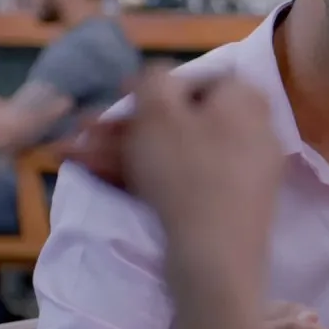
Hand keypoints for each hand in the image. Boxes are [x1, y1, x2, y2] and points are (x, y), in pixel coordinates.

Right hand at [64, 62, 284, 233]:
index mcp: (246, 98)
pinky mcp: (230, 205)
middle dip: (126, 126)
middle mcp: (253, 129)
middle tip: (83, 133)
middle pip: (181, 120)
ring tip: (75, 157)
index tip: (118, 101)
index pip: (198, 79)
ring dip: (124, 151)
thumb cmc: (186, 170)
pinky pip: (186, 180)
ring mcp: (245, 170)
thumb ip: (153, 79)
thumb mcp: (159, 110)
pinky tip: (106, 178)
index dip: (152, 87)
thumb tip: (156, 73)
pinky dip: (146, 177)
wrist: (216, 255)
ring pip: (176, 152)